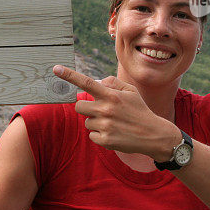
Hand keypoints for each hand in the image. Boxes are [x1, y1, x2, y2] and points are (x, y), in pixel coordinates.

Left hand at [52, 65, 179, 159]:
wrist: (153, 135)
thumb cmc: (139, 110)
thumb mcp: (131, 91)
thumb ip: (112, 83)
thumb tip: (96, 82)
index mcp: (111, 95)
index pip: (86, 83)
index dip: (70, 75)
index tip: (56, 69)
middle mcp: (106, 109)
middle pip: (79, 107)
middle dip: (86, 108)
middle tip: (101, 110)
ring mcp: (105, 126)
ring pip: (87, 122)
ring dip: (95, 122)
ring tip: (113, 123)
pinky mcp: (105, 140)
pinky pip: (92, 135)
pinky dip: (100, 135)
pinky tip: (114, 133)